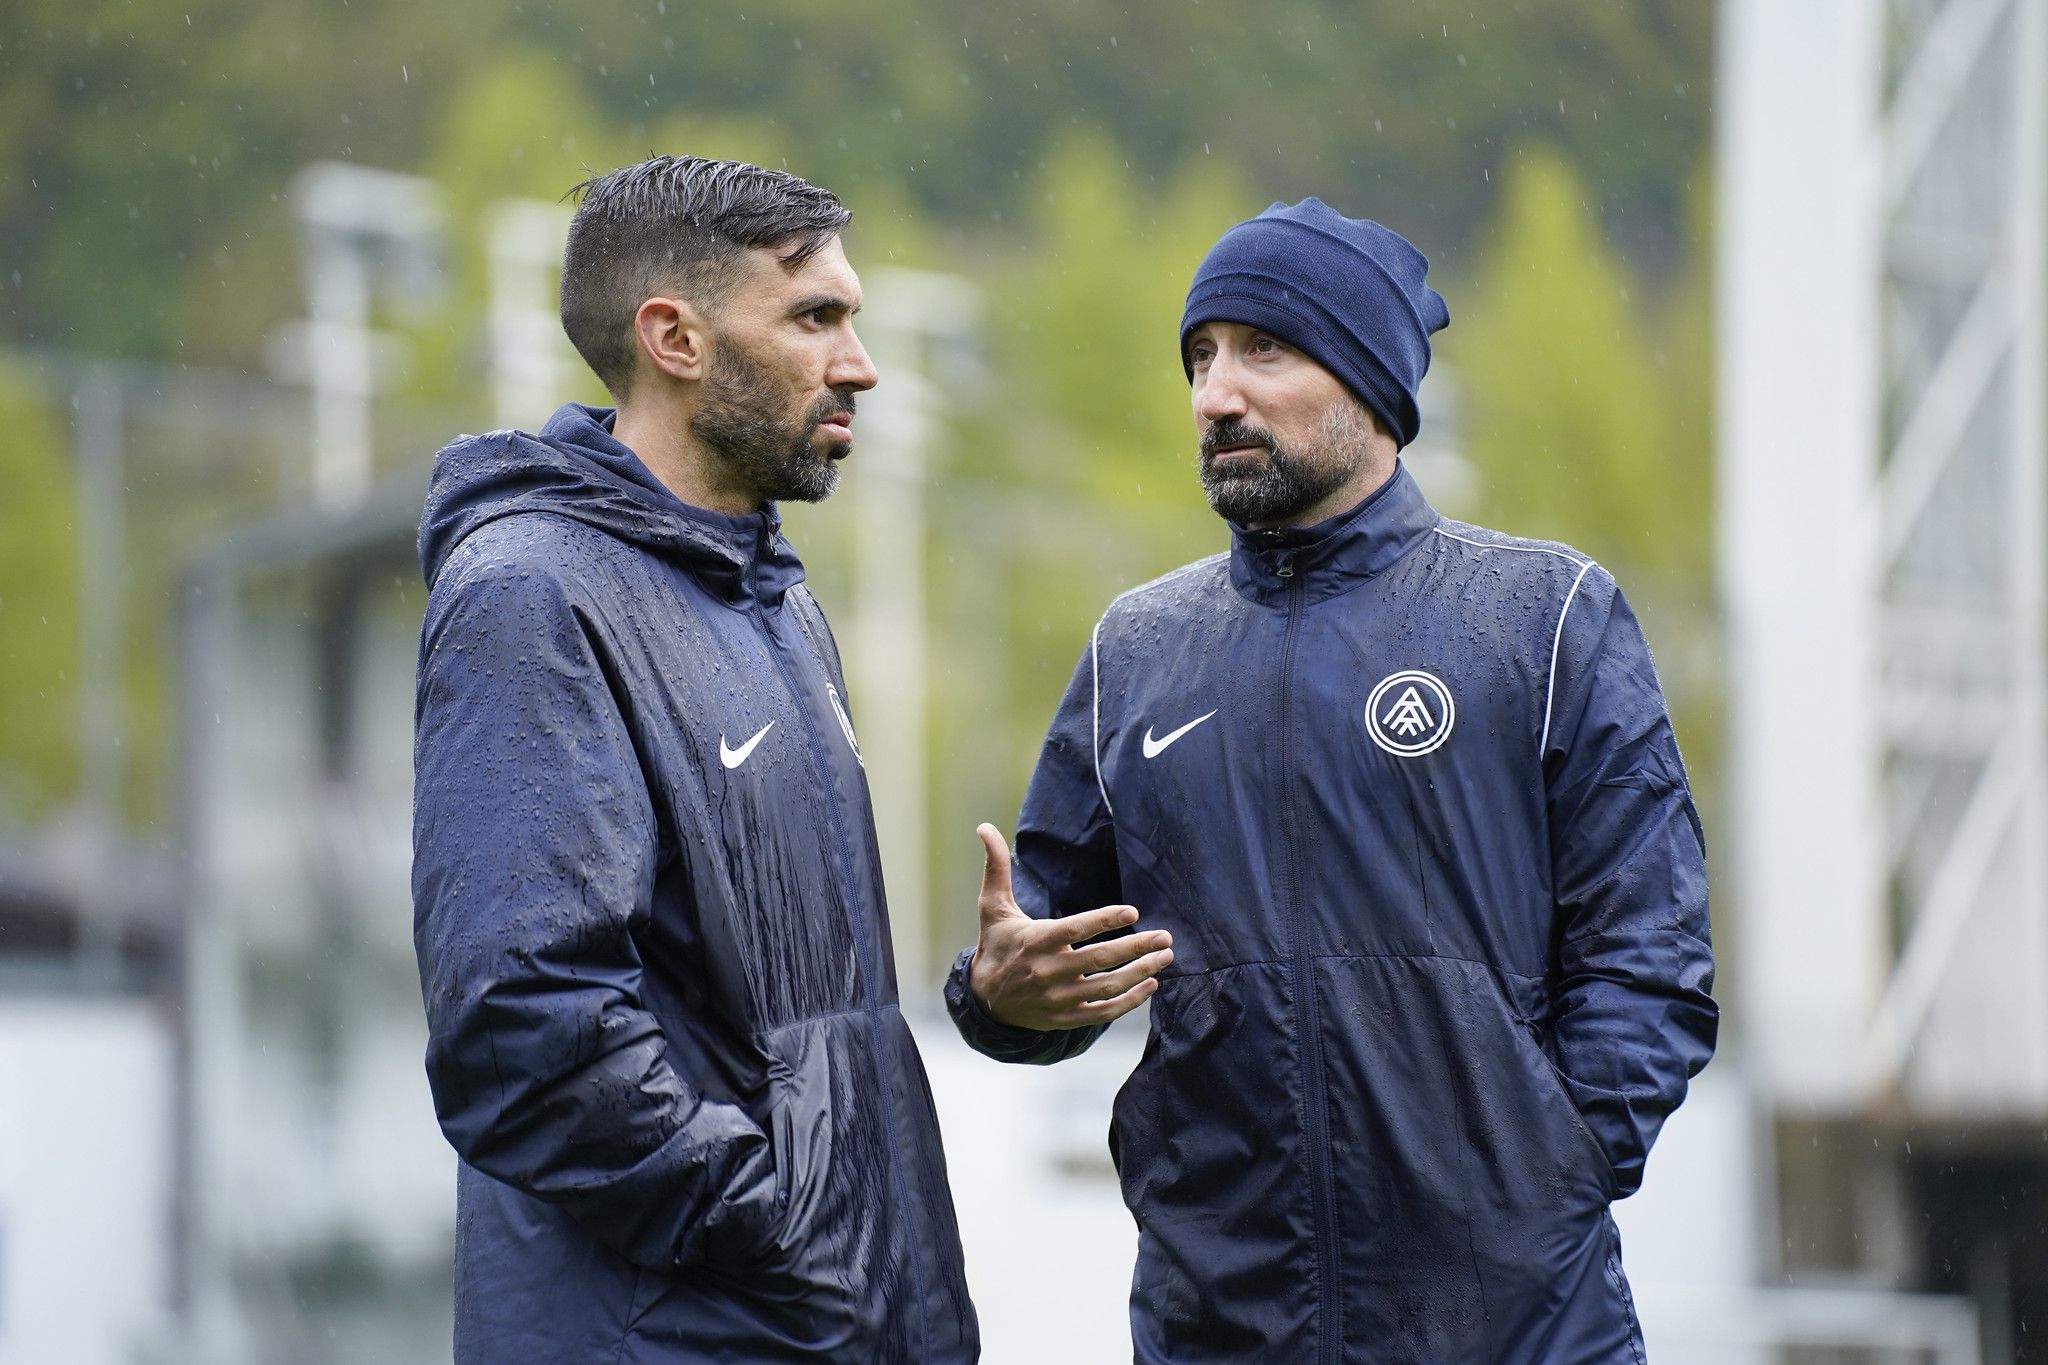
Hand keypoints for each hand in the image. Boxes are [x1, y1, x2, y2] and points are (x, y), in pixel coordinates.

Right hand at [967, 822, 1173, 1029]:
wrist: (985, 1001)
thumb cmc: (997, 945)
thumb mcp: (992, 907)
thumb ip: (995, 867)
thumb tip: (984, 827)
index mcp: (1036, 941)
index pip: (1075, 929)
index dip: (1104, 920)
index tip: (1133, 912)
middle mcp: (1049, 971)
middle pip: (1100, 959)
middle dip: (1137, 947)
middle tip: (1165, 937)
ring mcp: (1059, 998)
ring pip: (1107, 986)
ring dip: (1141, 972)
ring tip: (1165, 956)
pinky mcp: (1066, 1018)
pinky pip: (1104, 1013)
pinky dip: (1130, 1001)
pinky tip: (1151, 985)